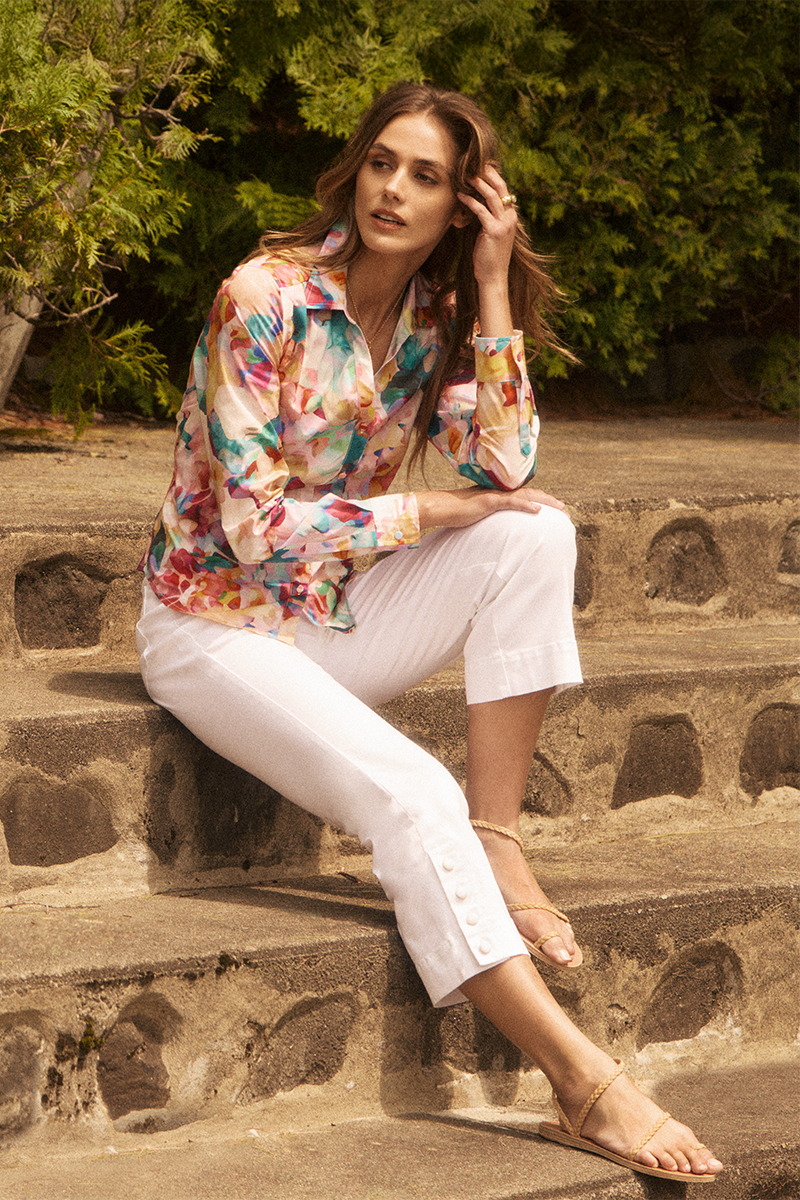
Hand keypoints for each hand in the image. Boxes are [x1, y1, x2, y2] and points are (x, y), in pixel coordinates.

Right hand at [416, 486, 565, 530]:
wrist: (442, 508)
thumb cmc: (458, 514)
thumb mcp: (480, 516)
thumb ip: (493, 518)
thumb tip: (501, 529)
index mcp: (500, 496)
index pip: (526, 496)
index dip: (542, 501)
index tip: (556, 509)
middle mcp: (501, 492)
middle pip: (531, 494)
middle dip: (550, 501)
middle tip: (565, 510)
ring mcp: (495, 496)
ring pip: (526, 496)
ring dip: (545, 501)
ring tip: (560, 508)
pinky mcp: (489, 502)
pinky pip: (511, 502)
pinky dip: (525, 505)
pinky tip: (537, 510)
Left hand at [457, 165, 517, 289]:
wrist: (493, 277)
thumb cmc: (489, 257)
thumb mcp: (491, 234)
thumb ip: (488, 218)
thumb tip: (477, 204)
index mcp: (511, 217)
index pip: (504, 190)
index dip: (493, 177)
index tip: (481, 167)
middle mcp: (510, 218)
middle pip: (500, 187)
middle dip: (487, 173)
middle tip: (473, 164)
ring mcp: (504, 224)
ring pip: (491, 196)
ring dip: (477, 183)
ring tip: (465, 175)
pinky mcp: (494, 231)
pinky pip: (480, 210)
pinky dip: (469, 201)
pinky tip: (460, 196)